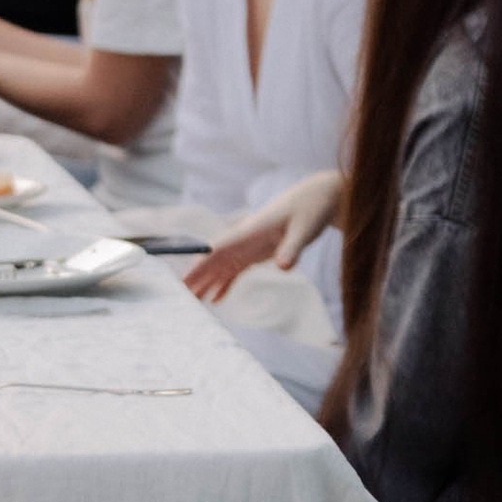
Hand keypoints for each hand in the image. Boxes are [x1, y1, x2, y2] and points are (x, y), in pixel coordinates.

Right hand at [184, 168, 342, 301]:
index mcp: (249, 231)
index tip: (184, 281)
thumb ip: (292, 249)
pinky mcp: (257, 252)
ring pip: (221, 267)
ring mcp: (249, 246)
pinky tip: (217, 299)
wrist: (320, 197)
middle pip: (214, 261)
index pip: (217, 250)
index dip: (200, 266)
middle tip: (180, 299)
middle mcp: (244, 239)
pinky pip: (236, 270)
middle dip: (197, 279)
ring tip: (192, 304)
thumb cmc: (311, 209)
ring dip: (207, 283)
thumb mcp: (305, 230)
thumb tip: (283, 268)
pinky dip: (225, 284)